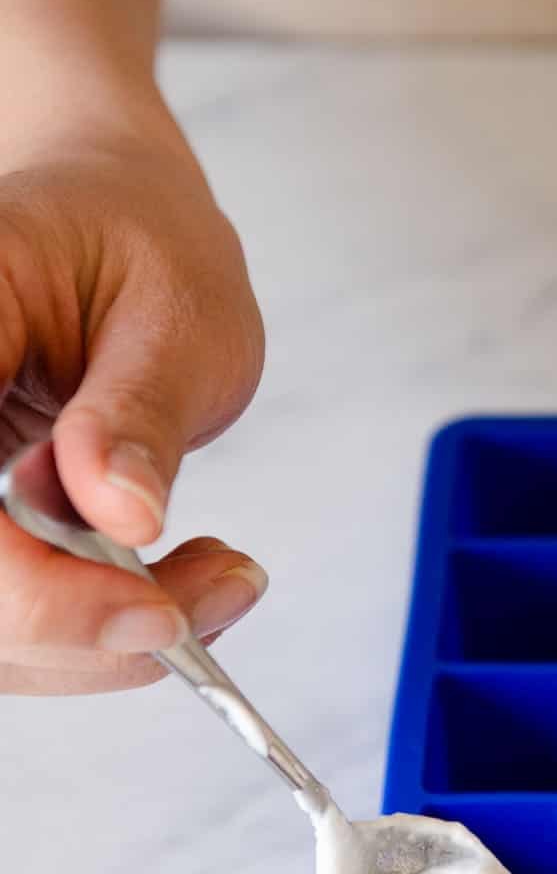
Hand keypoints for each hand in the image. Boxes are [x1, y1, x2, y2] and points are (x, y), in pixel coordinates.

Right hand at [0, 94, 266, 692]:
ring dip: (92, 643)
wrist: (107, 229)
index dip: (36, 591)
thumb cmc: (139, 249)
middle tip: (218, 592)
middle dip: (80, 627)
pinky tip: (163, 585)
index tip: (155, 613)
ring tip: (213, 579)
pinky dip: (85, 632)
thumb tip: (123, 513)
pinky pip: (3, 622)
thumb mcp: (176, 309)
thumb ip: (141, 412)